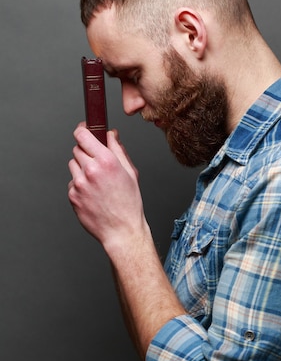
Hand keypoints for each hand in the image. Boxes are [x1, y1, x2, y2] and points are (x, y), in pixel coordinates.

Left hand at [68, 124, 144, 249]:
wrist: (122, 230)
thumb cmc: (129, 203)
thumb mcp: (130, 172)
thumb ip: (118, 149)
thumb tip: (111, 134)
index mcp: (107, 161)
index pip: (83, 134)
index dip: (82, 130)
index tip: (84, 130)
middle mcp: (90, 170)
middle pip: (77, 148)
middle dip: (86, 151)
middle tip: (97, 161)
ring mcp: (79, 184)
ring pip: (73, 165)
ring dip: (82, 168)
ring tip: (97, 181)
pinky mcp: (72, 196)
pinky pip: (72, 182)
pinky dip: (80, 184)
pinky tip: (93, 194)